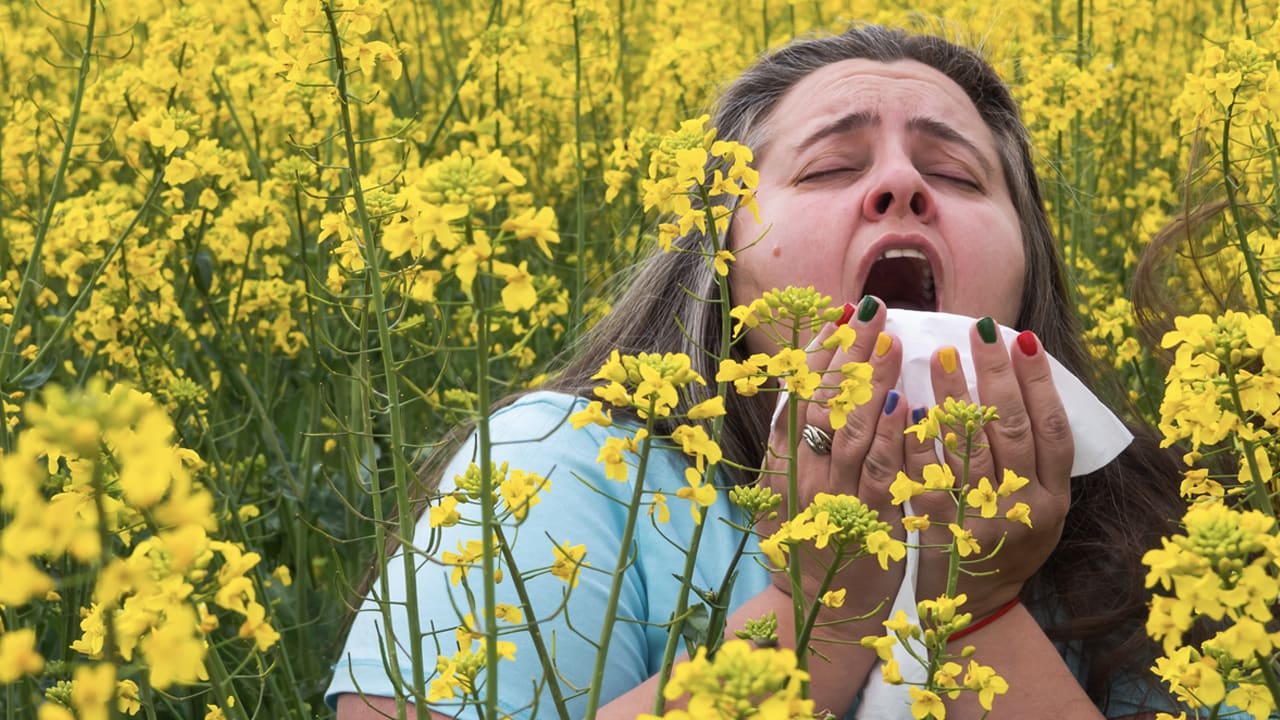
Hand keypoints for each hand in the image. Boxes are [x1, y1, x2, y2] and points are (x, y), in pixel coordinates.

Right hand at [754, 297, 908, 634]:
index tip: (840, 314)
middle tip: (872, 310)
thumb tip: (806, 388)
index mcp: (781, 466)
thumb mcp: (790, 494)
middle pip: (824, 404)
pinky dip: (892, 437)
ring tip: (890, 339)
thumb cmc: (811, 547)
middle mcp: (801, 479)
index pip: (798, 397)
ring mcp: (834, 502)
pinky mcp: (869, 525)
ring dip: (872, 382)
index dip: (819, 354)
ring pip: (851, 431)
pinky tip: (904, 403)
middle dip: (849, 353)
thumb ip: (796, 447)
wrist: (820, 616)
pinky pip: (882, 473)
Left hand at [910, 322, 1073, 617]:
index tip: (1024, 338)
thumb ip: (1032, 459)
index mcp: (1053, 499)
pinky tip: (905, 405)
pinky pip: (928, 478)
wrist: (976, 608)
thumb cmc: (1004, 544)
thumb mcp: (1035, 507)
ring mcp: (983, 522)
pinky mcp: (942, 533)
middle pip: (1012, 429)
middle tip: (978, 330)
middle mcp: (1024, 509)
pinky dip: (917, 441)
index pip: (1052, 428)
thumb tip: (1019, 382)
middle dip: (996, 374)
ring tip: (938, 354)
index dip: (1040, 382)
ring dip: (953, 395)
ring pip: (969, 448)